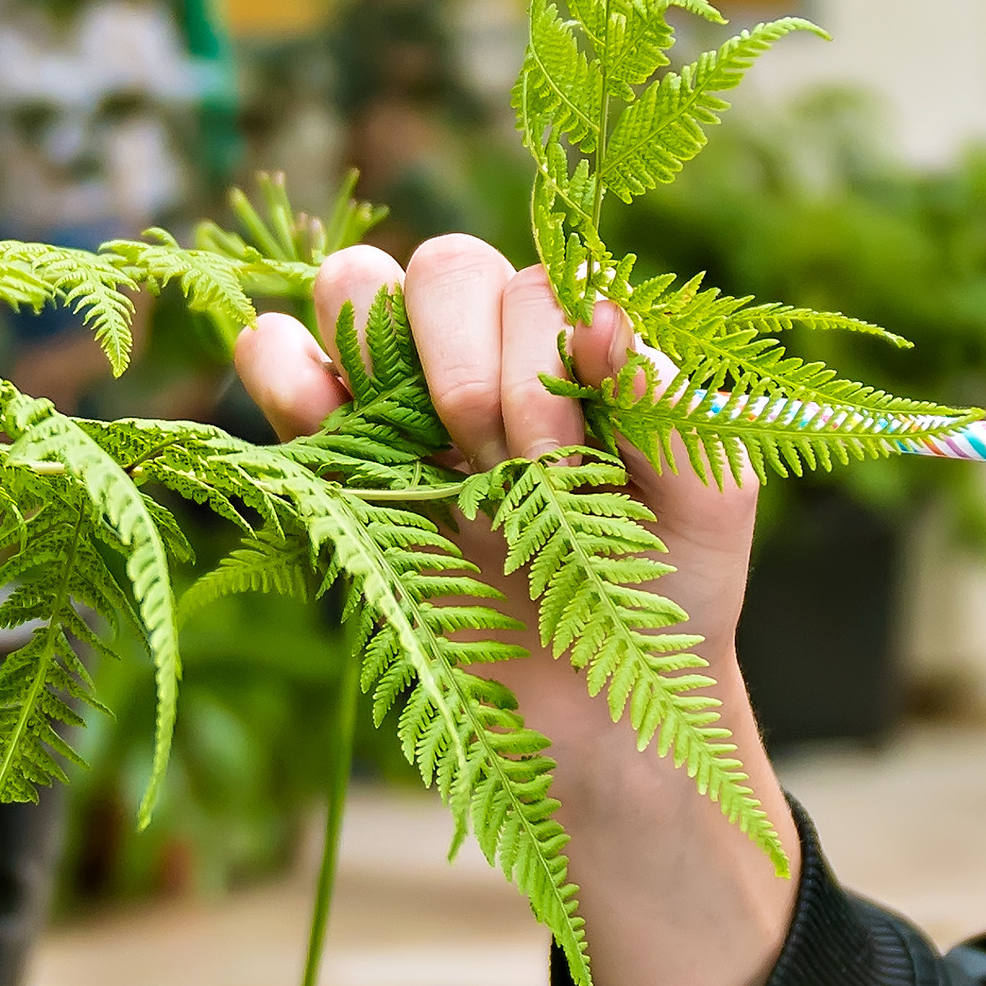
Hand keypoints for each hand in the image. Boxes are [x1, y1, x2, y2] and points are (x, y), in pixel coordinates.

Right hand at [226, 231, 799, 985]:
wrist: (592, 717)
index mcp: (573, 347)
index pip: (535, 281)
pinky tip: (324, 424)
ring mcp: (402, 400)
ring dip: (382, 357)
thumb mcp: (708, 503)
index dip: (540, 358)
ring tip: (433, 462)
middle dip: (470, 368)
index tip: (564, 461)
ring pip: (352, 285)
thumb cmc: (660, 594)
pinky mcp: (332, 458)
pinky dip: (281, 367)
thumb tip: (601, 317)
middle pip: (442, 268)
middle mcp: (486, 354)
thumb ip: (675, 403)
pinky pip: (276, 360)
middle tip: (500, 467)